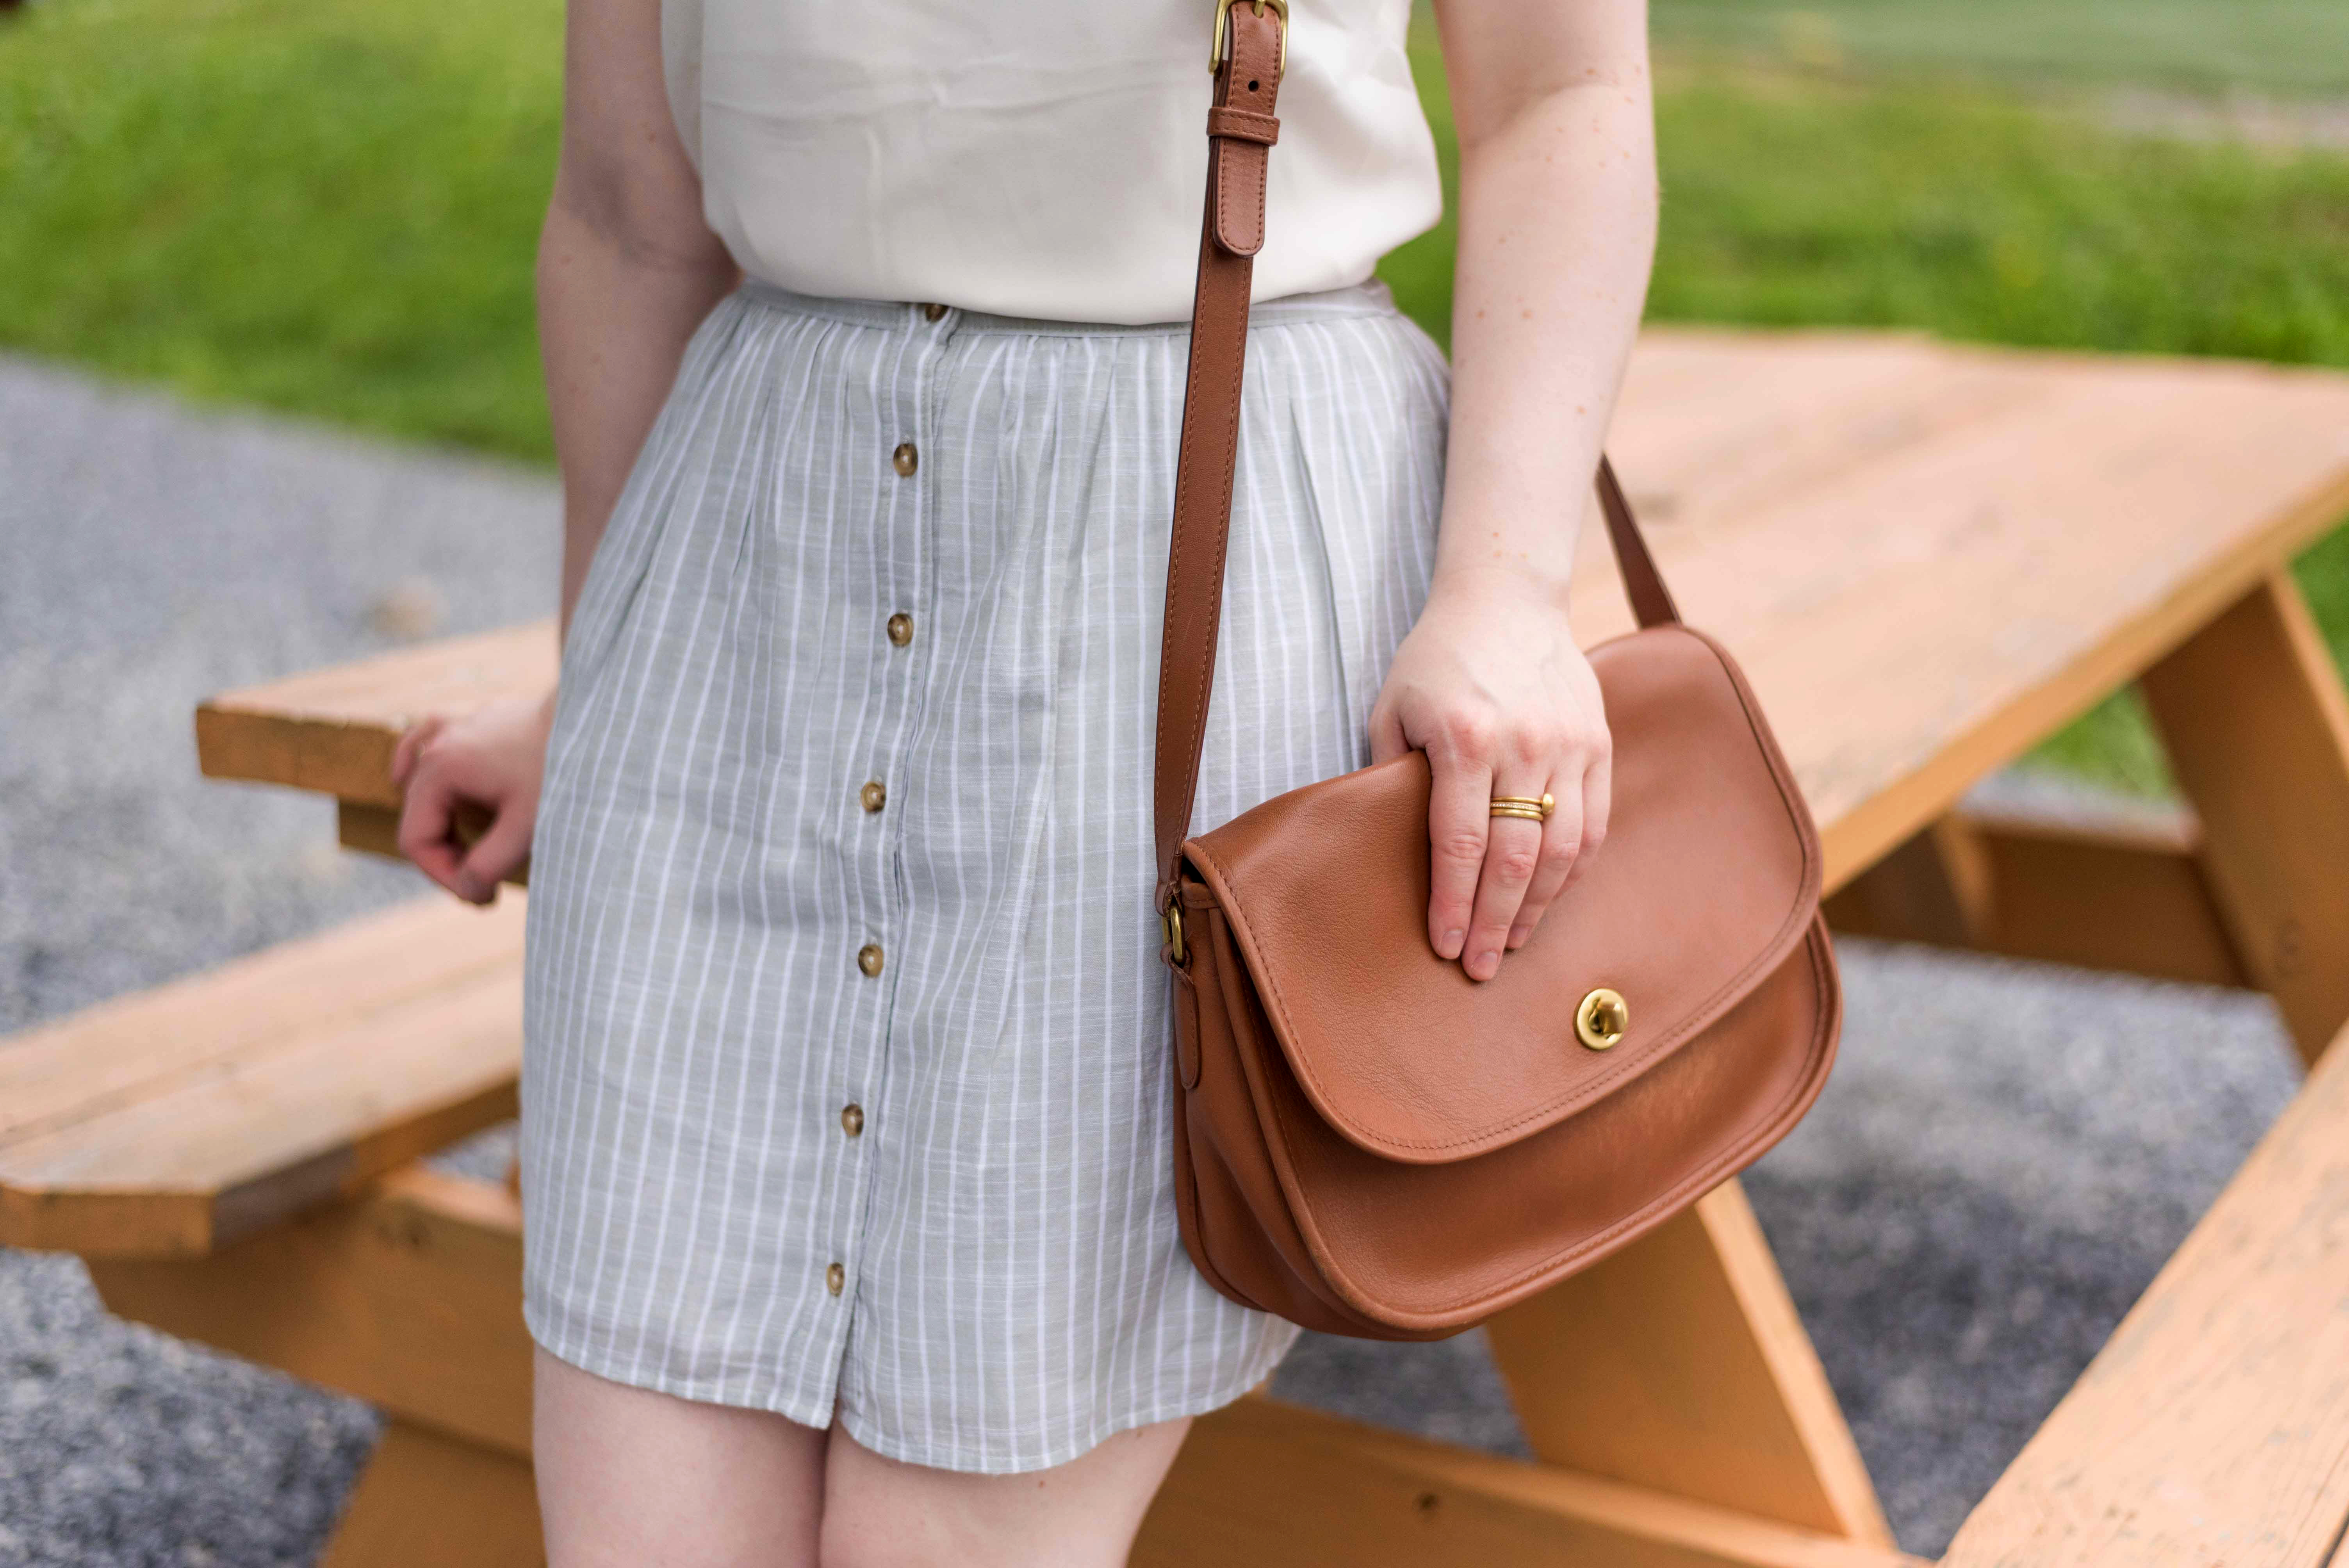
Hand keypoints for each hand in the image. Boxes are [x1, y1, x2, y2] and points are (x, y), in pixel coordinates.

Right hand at [387, 690, 557, 904]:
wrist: (592, 716)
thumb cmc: (561, 766)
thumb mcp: (527, 825)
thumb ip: (490, 863)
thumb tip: (468, 889)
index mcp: (440, 770)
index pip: (416, 841)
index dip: (444, 877)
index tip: (484, 897)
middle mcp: (438, 745)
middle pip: (417, 816)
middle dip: (447, 857)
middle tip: (485, 887)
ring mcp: (454, 728)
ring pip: (418, 781)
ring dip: (435, 821)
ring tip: (459, 855)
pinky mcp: (474, 721)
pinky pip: (428, 740)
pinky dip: (421, 764)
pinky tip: (411, 777)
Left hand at [1369, 572, 1611, 980]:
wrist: (1506, 599)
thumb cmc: (1437, 659)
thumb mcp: (1392, 708)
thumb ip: (1392, 777)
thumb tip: (1388, 850)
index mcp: (1465, 739)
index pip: (1460, 844)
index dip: (1454, 904)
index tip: (1446, 947)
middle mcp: (1524, 745)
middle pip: (1513, 859)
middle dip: (1495, 923)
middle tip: (1481, 968)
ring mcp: (1570, 745)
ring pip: (1562, 849)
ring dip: (1537, 906)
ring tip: (1515, 942)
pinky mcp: (1598, 743)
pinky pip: (1594, 823)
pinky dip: (1573, 870)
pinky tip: (1550, 898)